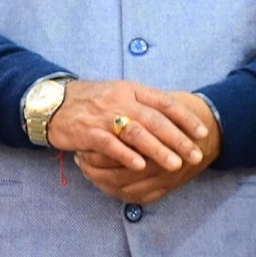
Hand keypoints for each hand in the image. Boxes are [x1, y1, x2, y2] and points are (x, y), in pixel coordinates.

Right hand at [75, 92, 220, 204]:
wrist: (53, 102)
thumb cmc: (93, 100)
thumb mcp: (121, 92)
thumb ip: (144, 102)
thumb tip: (174, 114)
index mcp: (133, 90)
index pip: (165, 102)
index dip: (186, 117)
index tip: (202, 132)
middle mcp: (122, 101)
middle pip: (156, 120)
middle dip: (178, 139)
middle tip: (195, 155)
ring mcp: (105, 116)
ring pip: (137, 133)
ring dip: (158, 150)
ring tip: (175, 164)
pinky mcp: (89, 132)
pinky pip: (111, 145)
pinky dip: (127, 155)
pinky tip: (141, 166)